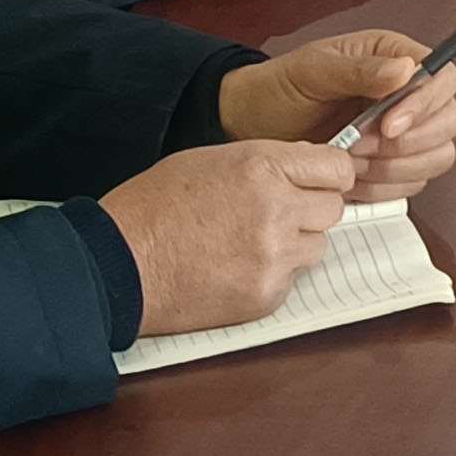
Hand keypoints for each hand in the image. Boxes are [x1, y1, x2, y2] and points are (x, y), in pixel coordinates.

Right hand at [96, 138, 349, 338]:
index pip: (337, 168)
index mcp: (264, 167)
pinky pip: (292, 280)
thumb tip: (304, 167)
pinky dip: (273, 275)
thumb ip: (266, 162)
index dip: (327, 176)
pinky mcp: (266, 295)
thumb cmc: (154, 207)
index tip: (315, 182)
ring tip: (248, 242)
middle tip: (275, 214)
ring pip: (316, 247)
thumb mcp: (211, 160)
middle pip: (332, 209)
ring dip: (294, 244)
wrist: (117, 264)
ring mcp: (274, 256)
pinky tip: (235, 267)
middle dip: (310, 210)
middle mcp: (277, 209)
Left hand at [217, 26, 455, 199]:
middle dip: (406, 142)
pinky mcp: (392, 164)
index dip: (425, 104)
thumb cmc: (279, 88)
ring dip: (395, 167)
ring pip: (437, 156)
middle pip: (448, 121)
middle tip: (359, 146)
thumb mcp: (312, 71)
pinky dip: (384, 187)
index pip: (443, 78)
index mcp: (395, 58)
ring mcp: (404, 132)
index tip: (387, 124)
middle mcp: (408, 94)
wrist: (253, 124)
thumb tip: (404, 70)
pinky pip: (413, 183)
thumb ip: (359, 70)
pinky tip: (352, 178)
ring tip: (351, 161)